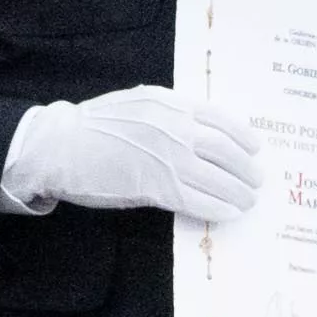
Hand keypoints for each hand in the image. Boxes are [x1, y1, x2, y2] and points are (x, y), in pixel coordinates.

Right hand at [2, 87, 260, 223]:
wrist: (61, 146)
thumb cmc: (92, 126)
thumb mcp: (137, 103)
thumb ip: (167, 113)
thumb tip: (193, 127)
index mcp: (172, 105)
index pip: (221, 120)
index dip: (244, 136)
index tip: (255, 148)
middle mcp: (176, 129)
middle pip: (226, 151)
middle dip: (246, 169)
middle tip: (255, 181)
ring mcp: (169, 159)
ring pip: (218, 178)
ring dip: (237, 192)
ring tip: (247, 201)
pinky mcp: (158, 188)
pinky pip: (199, 200)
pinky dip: (217, 207)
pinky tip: (227, 212)